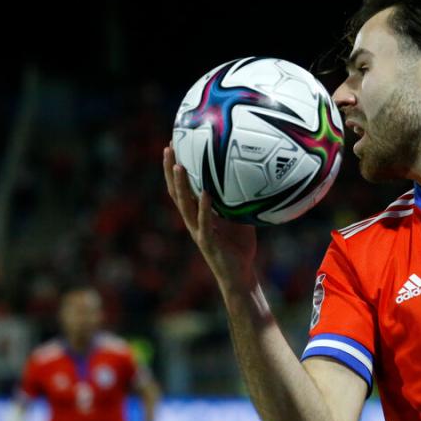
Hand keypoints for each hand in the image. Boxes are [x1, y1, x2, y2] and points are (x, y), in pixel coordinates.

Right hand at [163, 145, 256, 289]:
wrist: (240, 275)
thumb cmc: (239, 247)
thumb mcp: (238, 217)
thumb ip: (237, 200)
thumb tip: (251, 176)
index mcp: (197, 215)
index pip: (181, 188)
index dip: (175, 169)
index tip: (174, 145)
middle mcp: (193, 221)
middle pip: (176, 192)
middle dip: (170, 170)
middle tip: (169, 148)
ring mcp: (198, 231)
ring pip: (184, 205)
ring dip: (180, 185)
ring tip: (178, 165)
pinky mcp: (208, 242)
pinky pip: (204, 222)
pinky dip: (204, 207)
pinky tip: (205, 193)